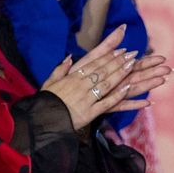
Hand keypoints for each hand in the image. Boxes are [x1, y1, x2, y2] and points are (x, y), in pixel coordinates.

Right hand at [39, 25, 171, 129]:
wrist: (40, 122)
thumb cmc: (45, 103)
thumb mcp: (50, 83)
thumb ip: (60, 69)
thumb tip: (68, 57)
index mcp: (72, 78)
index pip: (94, 64)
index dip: (109, 56)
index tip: (122, 50)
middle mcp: (80, 85)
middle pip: (103, 71)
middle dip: (119, 62)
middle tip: (133, 55)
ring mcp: (86, 98)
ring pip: (106, 83)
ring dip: (121, 74)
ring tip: (133, 66)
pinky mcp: (89, 113)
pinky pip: (106, 103)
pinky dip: (118, 95)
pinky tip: (128, 88)